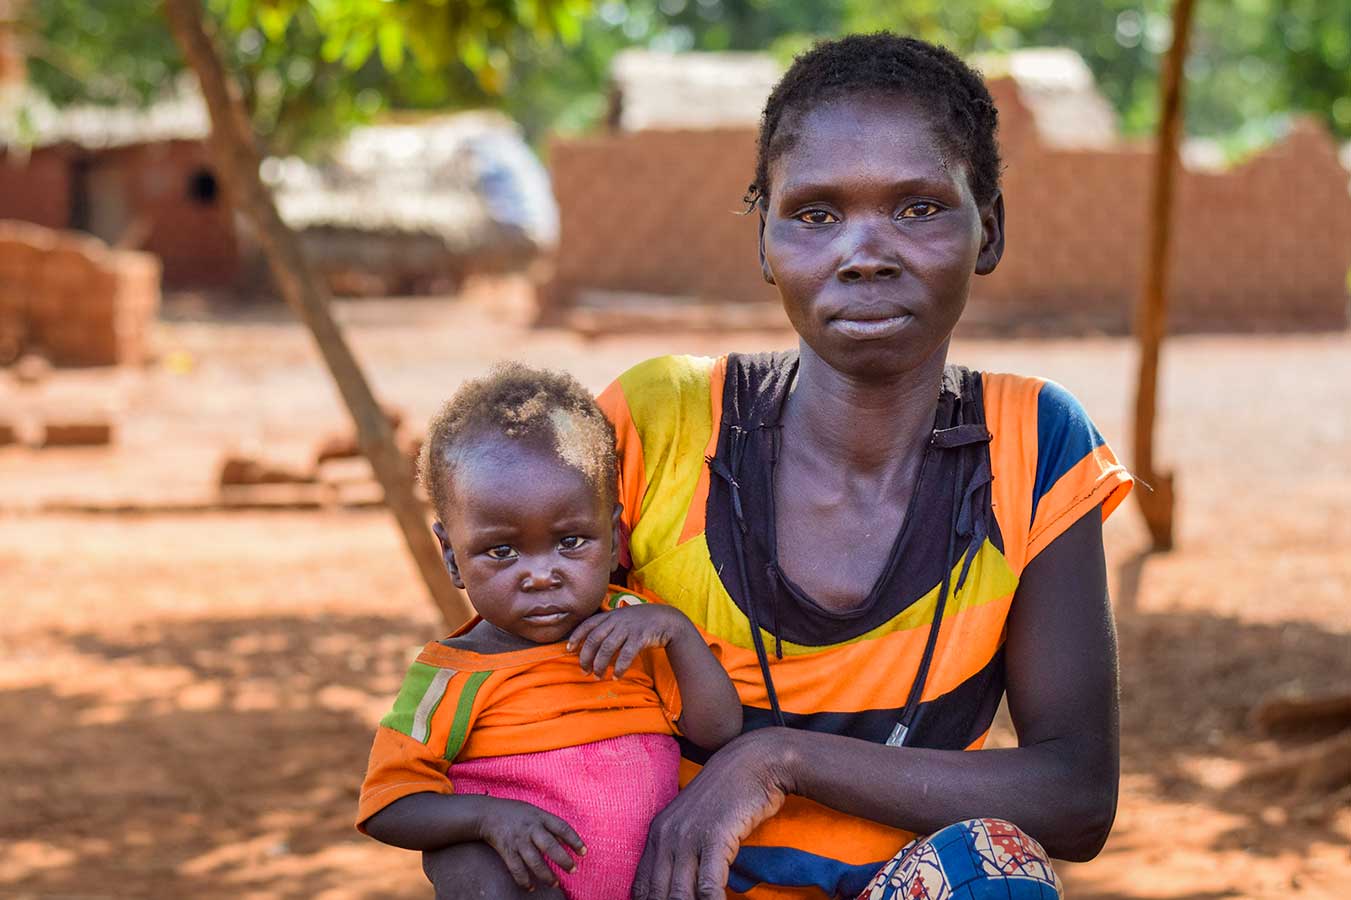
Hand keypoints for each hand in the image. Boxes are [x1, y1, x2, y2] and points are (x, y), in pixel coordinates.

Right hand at [477, 797, 585, 890]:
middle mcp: (531, 828)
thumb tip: (565, 841)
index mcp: (540, 817)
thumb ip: (549, 825)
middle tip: (573, 870)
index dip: (574, 840)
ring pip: (534, 861)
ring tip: (555, 883)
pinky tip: (530, 887)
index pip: (562, 827)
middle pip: (550, 845)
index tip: (584, 852)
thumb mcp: (535, 812)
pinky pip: (516, 868)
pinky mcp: (507, 850)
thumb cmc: (516, 813)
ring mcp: (518, 840)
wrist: (488, 813)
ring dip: (546, 874)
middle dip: (563, 860)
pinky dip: (524, 880)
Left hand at [567, 603, 689, 677]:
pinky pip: (626, 654)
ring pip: (607, 648)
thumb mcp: (622, 618)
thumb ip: (608, 627)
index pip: (588, 624)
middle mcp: (617, 620)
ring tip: (598, 676)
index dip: (576, 637)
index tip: (568, 650)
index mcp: (610, 615)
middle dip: (586, 657)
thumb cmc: (642, 621)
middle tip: (584, 671)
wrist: (667, 619)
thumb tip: (590, 644)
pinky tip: (617, 676)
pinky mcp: (640, 637)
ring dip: (600, 664)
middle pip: (594, 639)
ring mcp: (629, 628)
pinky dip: (620, 668)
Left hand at [632, 729, 791, 899]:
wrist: (753, 763)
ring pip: (679, 896)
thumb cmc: (728, 795)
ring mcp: (690, 837)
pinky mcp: (715, 839)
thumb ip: (681, 849)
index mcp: (658, 833)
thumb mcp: (694, 820)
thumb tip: (680, 884)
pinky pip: (708, 887)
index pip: (640, 886)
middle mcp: (667, 836)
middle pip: (657, 895)